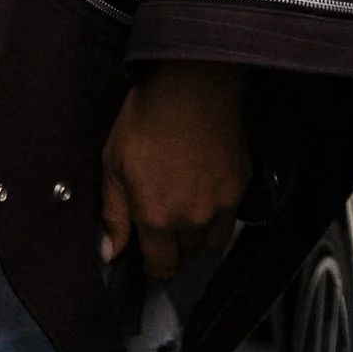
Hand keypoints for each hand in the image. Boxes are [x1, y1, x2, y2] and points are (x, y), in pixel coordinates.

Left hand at [100, 61, 251, 283]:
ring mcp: (222, 203)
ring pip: (213, 239)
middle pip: (188, 254)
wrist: (193, 84)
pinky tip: (206, 187)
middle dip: (175, 245)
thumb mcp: (113, 164)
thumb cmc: (148, 118)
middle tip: (165, 217)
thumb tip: (110, 252)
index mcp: (156, 216)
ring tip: (187, 207)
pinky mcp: (242, 186)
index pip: (161, 267)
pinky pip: (231, 214)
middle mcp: (193, 218)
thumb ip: (114, 214)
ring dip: (199, 233)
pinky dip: (220, 210)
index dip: (154, 267)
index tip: (151, 258)